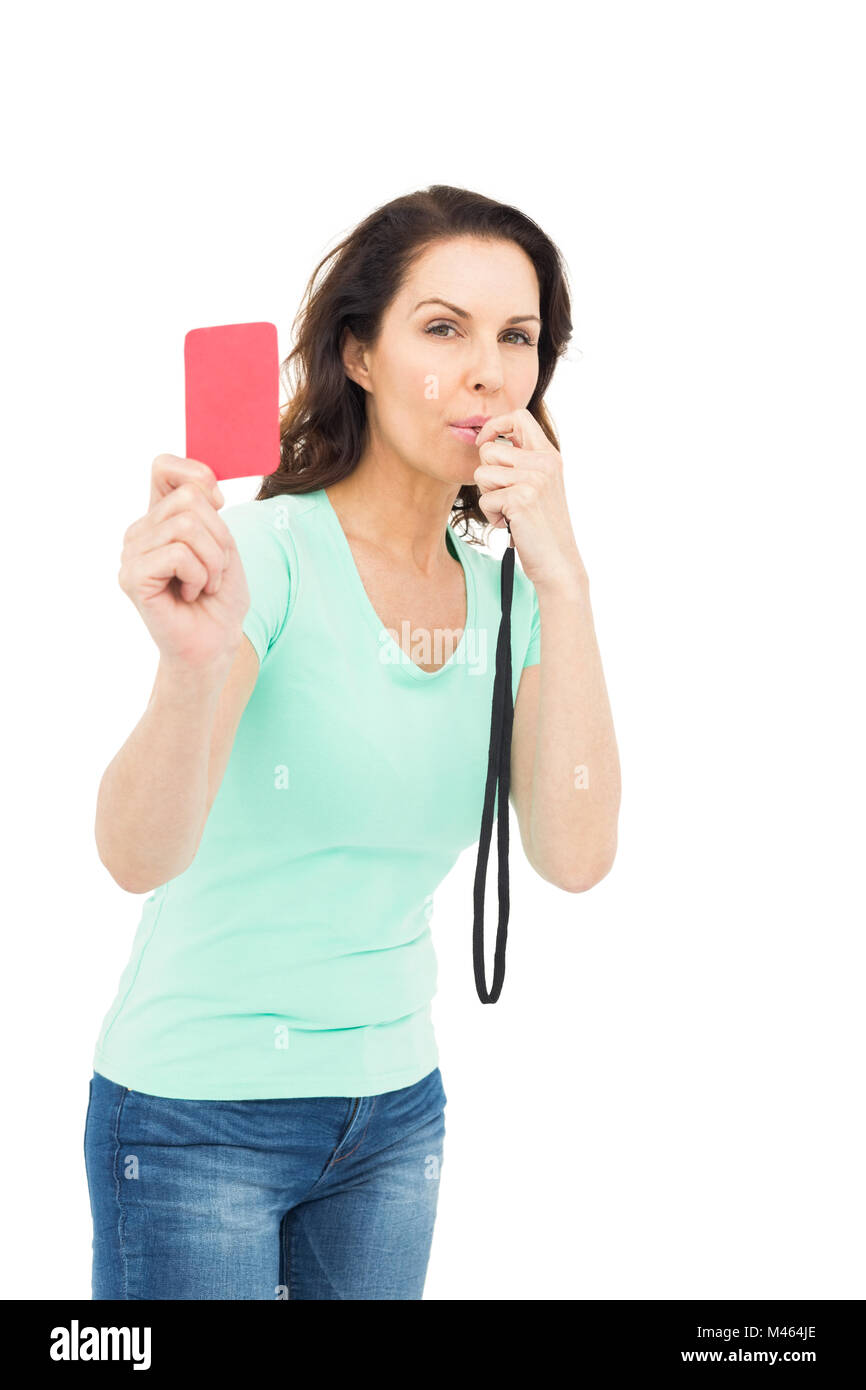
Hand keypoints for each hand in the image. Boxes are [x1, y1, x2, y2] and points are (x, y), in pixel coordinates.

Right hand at [118, 455, 250, 672]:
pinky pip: (178, 554)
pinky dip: (200, 576)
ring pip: (187, 525)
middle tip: (215, 569)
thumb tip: (202, 483)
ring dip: (213, 560)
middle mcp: (139, 532)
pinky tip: (192, 594)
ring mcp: (131, 554)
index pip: (164, 466)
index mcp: (159, 519)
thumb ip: (207, 507)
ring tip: (205, 583)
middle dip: (219, 536)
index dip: (197, 475)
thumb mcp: (224, 542)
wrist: (215, 644)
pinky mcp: (132, 577)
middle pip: (189, 498)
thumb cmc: (220, 598)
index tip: (219, 505)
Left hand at [474, 409, 586, 591]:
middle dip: (487, 476)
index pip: (518, 416)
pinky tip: (510, 524)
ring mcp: (534, 480)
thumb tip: (487, 441)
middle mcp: (544, 463)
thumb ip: (522, 461)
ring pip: (482, 474)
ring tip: (509, 512)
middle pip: (489, 450)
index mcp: (549, 455)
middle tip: (506, 498)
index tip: (484, 443)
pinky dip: (491, 516)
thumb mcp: (539, 485)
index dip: (494, 426)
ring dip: (488, 497)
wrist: (557, 562)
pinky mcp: (521, 499)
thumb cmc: (541, 527)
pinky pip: (484, 499)